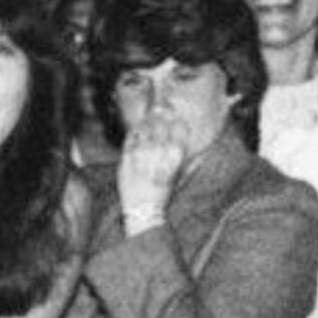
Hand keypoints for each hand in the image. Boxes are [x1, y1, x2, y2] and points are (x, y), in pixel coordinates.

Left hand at [116, 107, 185, 226]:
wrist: (144, 210)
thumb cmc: (162, 194)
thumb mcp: (178, 176)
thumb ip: (184, 158)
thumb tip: (189, 142)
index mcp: (175, 157)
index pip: (180, 128)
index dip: (177, 120)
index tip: (175, 116)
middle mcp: (159, 154)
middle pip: (161, 123)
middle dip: (161, 113)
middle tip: (160, 107)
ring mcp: (142, 154)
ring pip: (145, 127)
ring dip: (147, 120)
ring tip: (149, 118)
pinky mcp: (128, 157)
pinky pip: (131, 137)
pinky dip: (135, 131)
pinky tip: (138, 131)